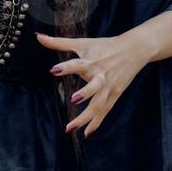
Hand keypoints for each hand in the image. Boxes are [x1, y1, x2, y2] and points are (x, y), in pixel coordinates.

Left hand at [35, 31, 151, 137]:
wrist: (134, 49)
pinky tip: (86, 134)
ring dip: (85, 117)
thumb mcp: (82, 43)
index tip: (53, 70)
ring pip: (98, 105)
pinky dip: (96, 123)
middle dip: (84, 93)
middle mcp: (101, 76)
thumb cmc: (105, 45)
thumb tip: (37, 36)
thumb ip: (59, 42)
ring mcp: (109, 87)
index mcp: (91, 62)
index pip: (77, 64)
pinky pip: (105, 111)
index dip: (66, 67)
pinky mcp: (115, 95)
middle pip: (93, 88)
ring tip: (70, 128)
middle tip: (72, 99)